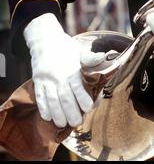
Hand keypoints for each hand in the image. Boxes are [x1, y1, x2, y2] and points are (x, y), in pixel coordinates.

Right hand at [24, 13, 105, 127]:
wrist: (44, 39)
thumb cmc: (65, 47)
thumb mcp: (79, 50)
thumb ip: (90, 58)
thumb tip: (104, 56)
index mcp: (70, 68)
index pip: (77, 86)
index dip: (83, 98)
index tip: (89, 108)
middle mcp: (58, 75)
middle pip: (64, 97)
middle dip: (71, 112)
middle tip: (77, 122)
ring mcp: (46, 79)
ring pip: (51, 99)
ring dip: (57, 114)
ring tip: (62, 124)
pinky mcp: (37, 81)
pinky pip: (39, 96)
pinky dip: (43, 108)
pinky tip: (48, 117)